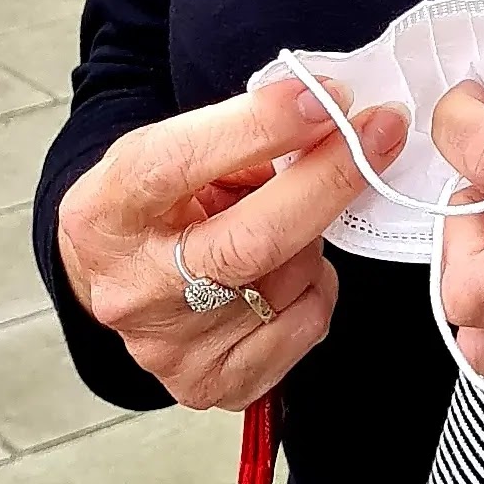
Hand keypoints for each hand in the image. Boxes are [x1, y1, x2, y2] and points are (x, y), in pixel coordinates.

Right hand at [56, 78, 408, 409]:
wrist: (115, 283)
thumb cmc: (154, 207)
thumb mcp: (168, 151)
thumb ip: (237, 137)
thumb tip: (327, 122)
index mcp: (104, 214)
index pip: (180, 164)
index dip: (261, 127)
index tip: (326, 99)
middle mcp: (133, 289)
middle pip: (253, 241)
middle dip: (328, 181)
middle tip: (379, 134)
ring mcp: (172, 347)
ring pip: (292, 279)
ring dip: (314, 236)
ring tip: (285, 219)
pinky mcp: (211, 383)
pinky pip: (305, 324)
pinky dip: (314, 287)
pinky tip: (283, 272)